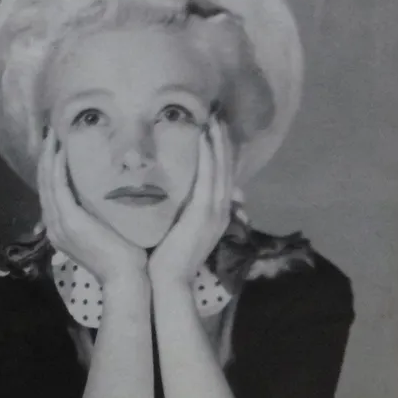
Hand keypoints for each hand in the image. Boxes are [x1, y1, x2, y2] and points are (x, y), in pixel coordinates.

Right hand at [38, 129, 146, 283]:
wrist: (127, 278)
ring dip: (49, 157)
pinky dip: (57, 167)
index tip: (58, 146)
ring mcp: (59, 224)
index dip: (52, 168)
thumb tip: (112, 192)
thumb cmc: (127, 257)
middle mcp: (54, 226)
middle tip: (51, 133)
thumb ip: (104, 214)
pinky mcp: (69, 220)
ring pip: (47, 182)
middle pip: (44, 184)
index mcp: (62, 229)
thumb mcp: (110, 231)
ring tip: (53, 134)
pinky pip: (58, 187)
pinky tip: (61, 149)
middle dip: (46, 158)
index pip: (52, 193)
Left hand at [149, 116, 233, 285]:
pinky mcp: (202, 213)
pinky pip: (208, 178)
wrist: (170, 280)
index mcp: (218, 214)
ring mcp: (214, 211)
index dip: (223, 154)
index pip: (223, 178)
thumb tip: (184, 199)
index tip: (218, 133)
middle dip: (224, 142)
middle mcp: (222, 210)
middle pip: (226, 169)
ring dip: (218, 143)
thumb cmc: (171, 259)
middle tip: (219, 117)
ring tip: (215, 120)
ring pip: (220, 170)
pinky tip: (204, 139)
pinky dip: (208, 157)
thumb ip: (188, 214)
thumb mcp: (184, 232)